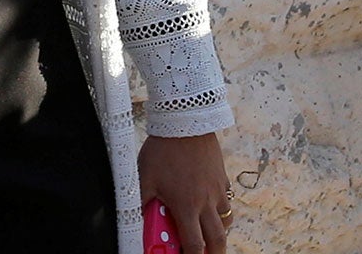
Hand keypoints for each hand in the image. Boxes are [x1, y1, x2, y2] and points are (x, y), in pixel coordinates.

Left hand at [139, 132, 232, 253]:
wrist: (186, 121)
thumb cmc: (163, 150)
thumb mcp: (144, 177)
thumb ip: (140, 200)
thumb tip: (134, 216)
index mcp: (186, 206)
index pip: (195, 245)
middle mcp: (206, 202)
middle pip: (218, 240)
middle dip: (214, 253)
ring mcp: (217, 189)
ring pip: (226, 220)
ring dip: (219, 231)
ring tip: (209, 234)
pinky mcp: (222, 177)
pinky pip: (227, 200)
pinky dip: (222, 210)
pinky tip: (212, 206)